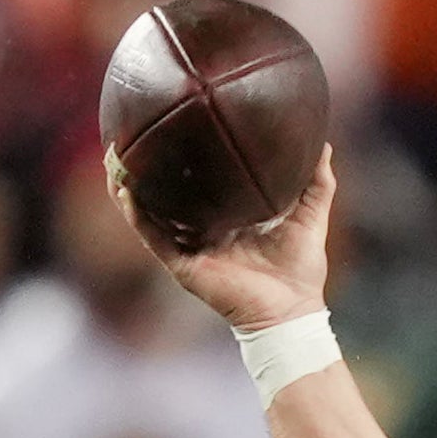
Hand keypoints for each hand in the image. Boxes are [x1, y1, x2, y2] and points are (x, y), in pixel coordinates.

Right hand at [115, 144, 335, 333]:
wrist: (292, 311)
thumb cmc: (301, 271)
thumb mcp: (310, 217)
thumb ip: (317, 183)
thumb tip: (323, 146)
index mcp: (227, 219)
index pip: (198, 184)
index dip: (184, 160)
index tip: (173, 126)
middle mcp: (202, 230)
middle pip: (164, 194)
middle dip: (144, 166)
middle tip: (130, 134)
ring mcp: (189, 247)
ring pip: (147, 212)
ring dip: (126, 186)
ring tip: (113, 156)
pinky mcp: (182, 265)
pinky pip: (152, 237)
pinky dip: (136, 215)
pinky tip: (126, 190)